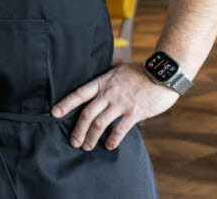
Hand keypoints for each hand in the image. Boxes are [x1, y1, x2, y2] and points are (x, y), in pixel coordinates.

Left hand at [51, 63, 178, 150]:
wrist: (162, 74)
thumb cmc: (140, 72)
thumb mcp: (117, 70)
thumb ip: (106, 78)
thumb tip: (96, 83)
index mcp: (102, 82)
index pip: (79, 94)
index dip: (66, 104)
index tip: (54, 113)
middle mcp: (108, 94)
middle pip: (86, 114)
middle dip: (77, 130)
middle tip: (73, 142)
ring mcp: (121, 104)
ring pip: (99, 124)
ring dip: (91, 138)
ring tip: (86, 147)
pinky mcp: (134, 113)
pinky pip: (120, 130)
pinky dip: (112, 140)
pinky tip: (108, 146)